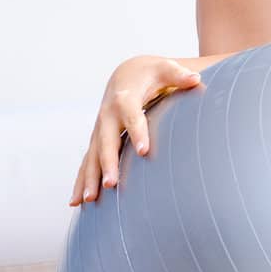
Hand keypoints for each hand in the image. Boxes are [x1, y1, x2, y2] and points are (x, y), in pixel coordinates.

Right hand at [69, 54, 202, 205]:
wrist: (127, 73)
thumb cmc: (151, 74)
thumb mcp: (166, 69)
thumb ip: (179, 75)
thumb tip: (195, 79)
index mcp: (125, 98)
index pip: (132, 116)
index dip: (137, 131)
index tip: (144, 151)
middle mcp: (107, 114)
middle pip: (106, 140)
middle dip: (108, 163)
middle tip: (111, 185)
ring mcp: (100, 128)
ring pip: (92, 154)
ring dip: (89, 177)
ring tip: (88, 200)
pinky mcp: (98, 139)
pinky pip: (87, 161)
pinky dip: (81, 180)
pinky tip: (76, 202)